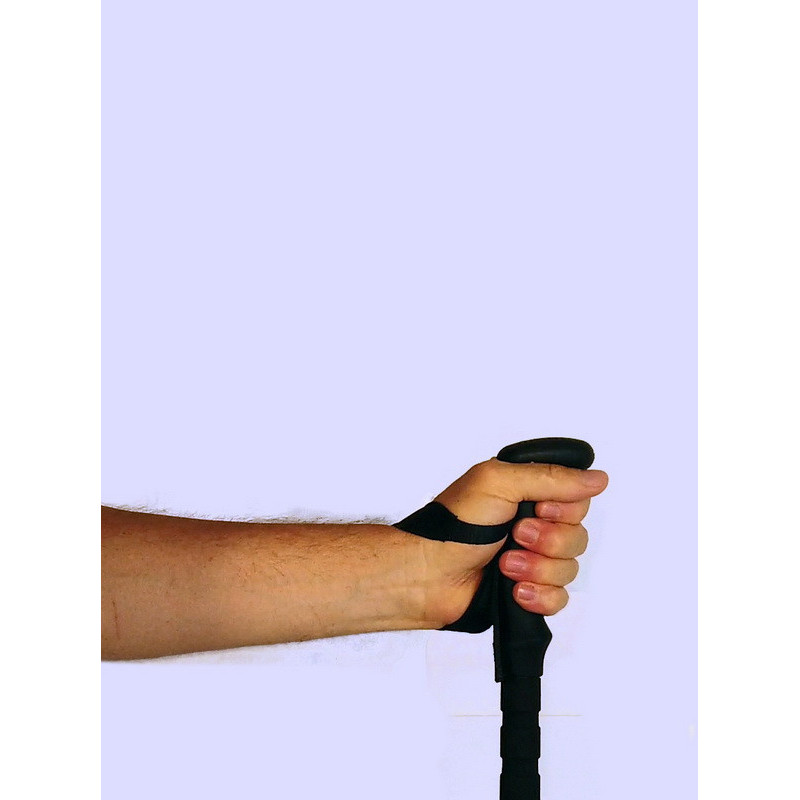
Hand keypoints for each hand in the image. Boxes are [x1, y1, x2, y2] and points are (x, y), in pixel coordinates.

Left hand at [421, 458, 607, 625]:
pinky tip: (515, 591)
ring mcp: (530, 560)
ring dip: (537, 569)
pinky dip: (539, 596)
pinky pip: (559, 599)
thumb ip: (551, 478)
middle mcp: (533, 525)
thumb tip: (597, 479)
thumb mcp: (499, 482)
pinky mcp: (526, 592)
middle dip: (548, 541)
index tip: (539, 509)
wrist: (427, 573)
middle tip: (516, 536)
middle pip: (577, 536)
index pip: (577, 502)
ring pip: (570, 569)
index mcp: (528, 494)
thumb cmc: (454, 524)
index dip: (564, 510)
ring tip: (505, 565)